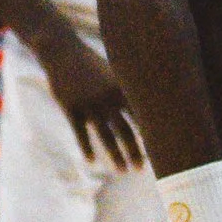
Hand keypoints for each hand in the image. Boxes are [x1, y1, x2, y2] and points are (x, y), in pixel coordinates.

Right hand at [41, 40, 143, 169]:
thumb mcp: (111, 72)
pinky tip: (91, 162)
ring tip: (123, 171)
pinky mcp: (70, 108)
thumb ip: (127, 89)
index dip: (149, 134)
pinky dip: (86, 148)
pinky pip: (80, 133)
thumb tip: (148, 105)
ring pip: (105, 136)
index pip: (139, 116)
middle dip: (134, 151)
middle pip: (124, 130)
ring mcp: (88, 103)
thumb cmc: (91, 63)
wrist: (62, 51)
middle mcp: (106, 98)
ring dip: (115, 156)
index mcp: (120, 88)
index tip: (159, 151)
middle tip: (140, 169)